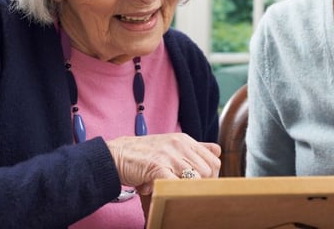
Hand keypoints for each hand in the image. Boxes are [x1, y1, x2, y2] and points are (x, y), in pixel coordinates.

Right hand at [106, 133, 220, 194]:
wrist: (116, 155)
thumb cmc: (143, 154)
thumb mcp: (171, 145)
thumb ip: (194, 149)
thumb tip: (217, 151)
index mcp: (185, 140)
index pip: (214, 160)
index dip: (212, 176)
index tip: (202, 185)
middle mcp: (180, 145)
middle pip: (208, 171)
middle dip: (202, 185)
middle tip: (187, 191)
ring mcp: (169, 155)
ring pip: (196, 178)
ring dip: (187, 189)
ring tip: (173, 190)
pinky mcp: (157, 167)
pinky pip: (176, 184)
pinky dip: (174, 192)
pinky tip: (165, 193)